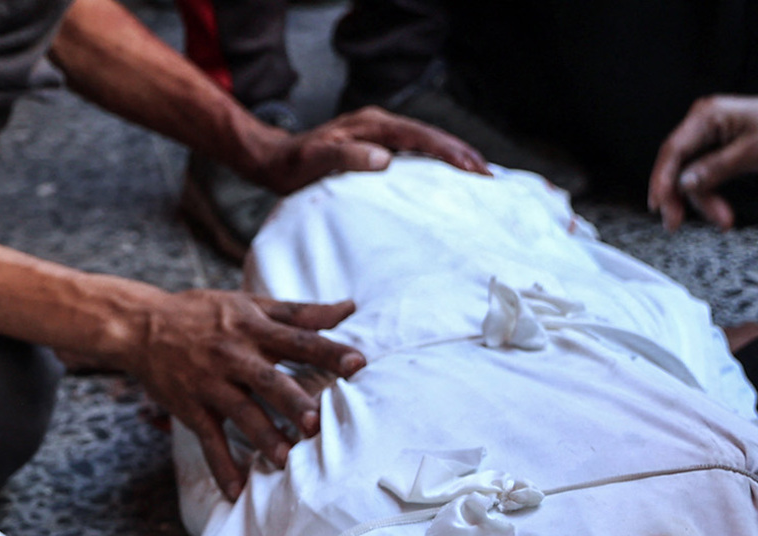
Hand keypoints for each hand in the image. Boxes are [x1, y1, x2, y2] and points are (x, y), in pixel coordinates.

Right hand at [70, 291, 361, 497]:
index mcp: (254, 329)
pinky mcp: (190, 407)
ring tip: (285, 460)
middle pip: (267, 380)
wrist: (141, 325)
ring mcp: (209, 384)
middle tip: (315, 423)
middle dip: (292, 401)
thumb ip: (300, 311)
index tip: (359, 363)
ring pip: (240, 412)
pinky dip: (221, 466)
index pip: (298, 339)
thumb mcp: (250, 303)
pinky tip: (237, 491)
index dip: (329, 350)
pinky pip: (208, 440)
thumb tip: (349, 307)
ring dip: (262, 436)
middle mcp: (233, 356)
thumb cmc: (203, 313)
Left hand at [247, 106, 488, 194]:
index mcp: (371, 125)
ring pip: (425, 146)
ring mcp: (379, 138)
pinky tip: (448, 182)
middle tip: (488, 178)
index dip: (447, 151)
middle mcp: (380, 127)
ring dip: (452, 161)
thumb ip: (347, 156)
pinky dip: (434, 167)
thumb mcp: (315, 159)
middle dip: (461, 155)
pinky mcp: (376, 151)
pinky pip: (412, 156)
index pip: (418, 135)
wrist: (274, 163)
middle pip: (430, 137)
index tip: (471, 168)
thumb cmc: (292, 164)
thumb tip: (385, 159)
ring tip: (479, 180)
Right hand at [649, 95, 757, 230]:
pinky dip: (712, 195)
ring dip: (703, 201)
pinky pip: (706, 176)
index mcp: (708, 115)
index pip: (672, 151)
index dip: (662, 181)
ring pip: (692, 176)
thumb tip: (683, 183)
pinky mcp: (721, 150)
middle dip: (682, 196)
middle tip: (677, 223)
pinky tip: (721, 212)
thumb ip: (716, 168)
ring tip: (722, 220)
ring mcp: (712, 136)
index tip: (661, 207)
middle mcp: (705, 124)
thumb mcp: (753, 152)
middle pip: (678, 165)